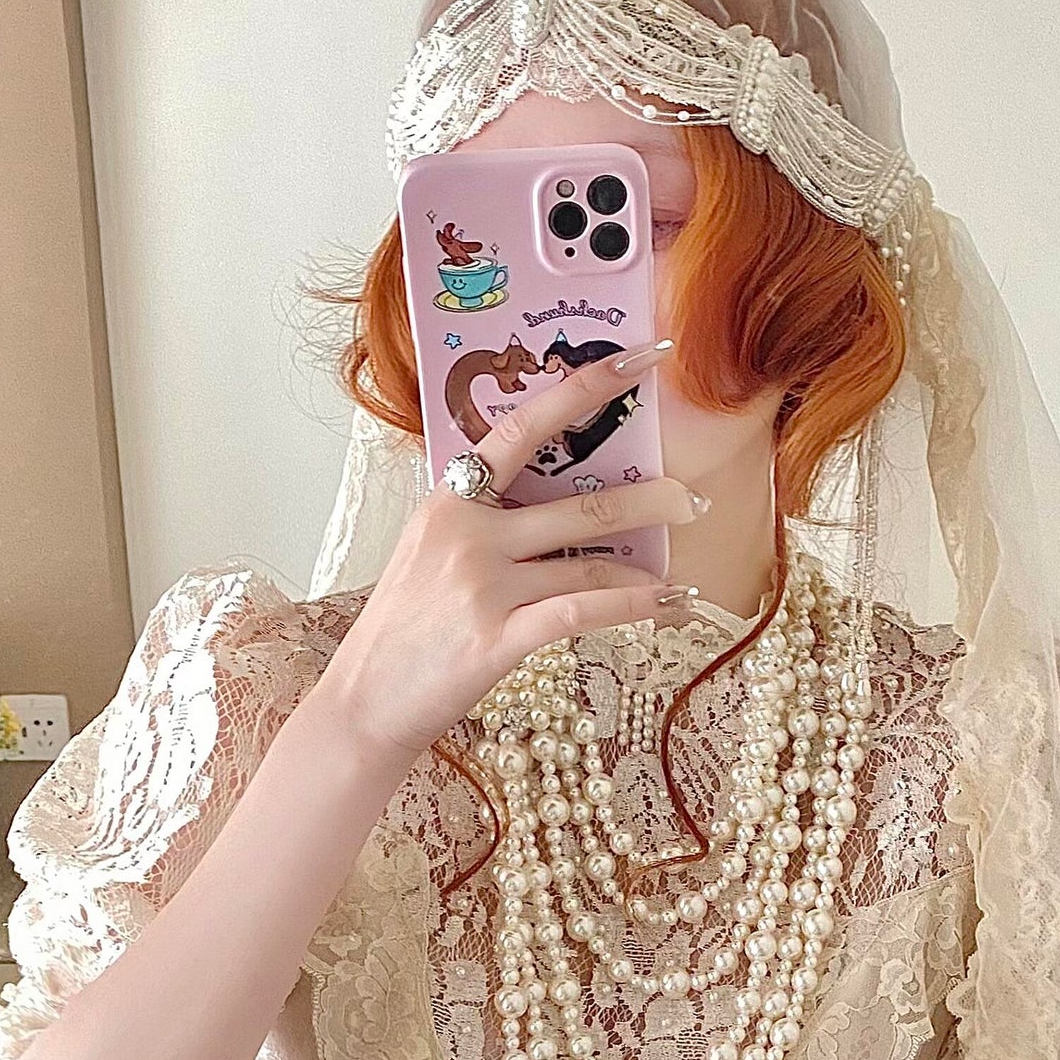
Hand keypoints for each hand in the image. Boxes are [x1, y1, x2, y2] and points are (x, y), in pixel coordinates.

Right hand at [309, 340, 704, 776]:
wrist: (365, 701)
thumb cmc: (404, 630)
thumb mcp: (429, 554)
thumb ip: (480, 521)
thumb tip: (551, 505)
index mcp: (450, 500)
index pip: (524, 426)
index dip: (585, 386)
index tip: (638, 358)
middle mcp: (468, 533)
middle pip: (580, 505)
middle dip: (649, 502)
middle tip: (694, 497)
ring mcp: (483, 585)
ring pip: (589, 563)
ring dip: (646, 569)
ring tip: (680, 574)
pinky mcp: (498, 638)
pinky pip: (582, 612)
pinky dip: (632, 608)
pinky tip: (665, 607)